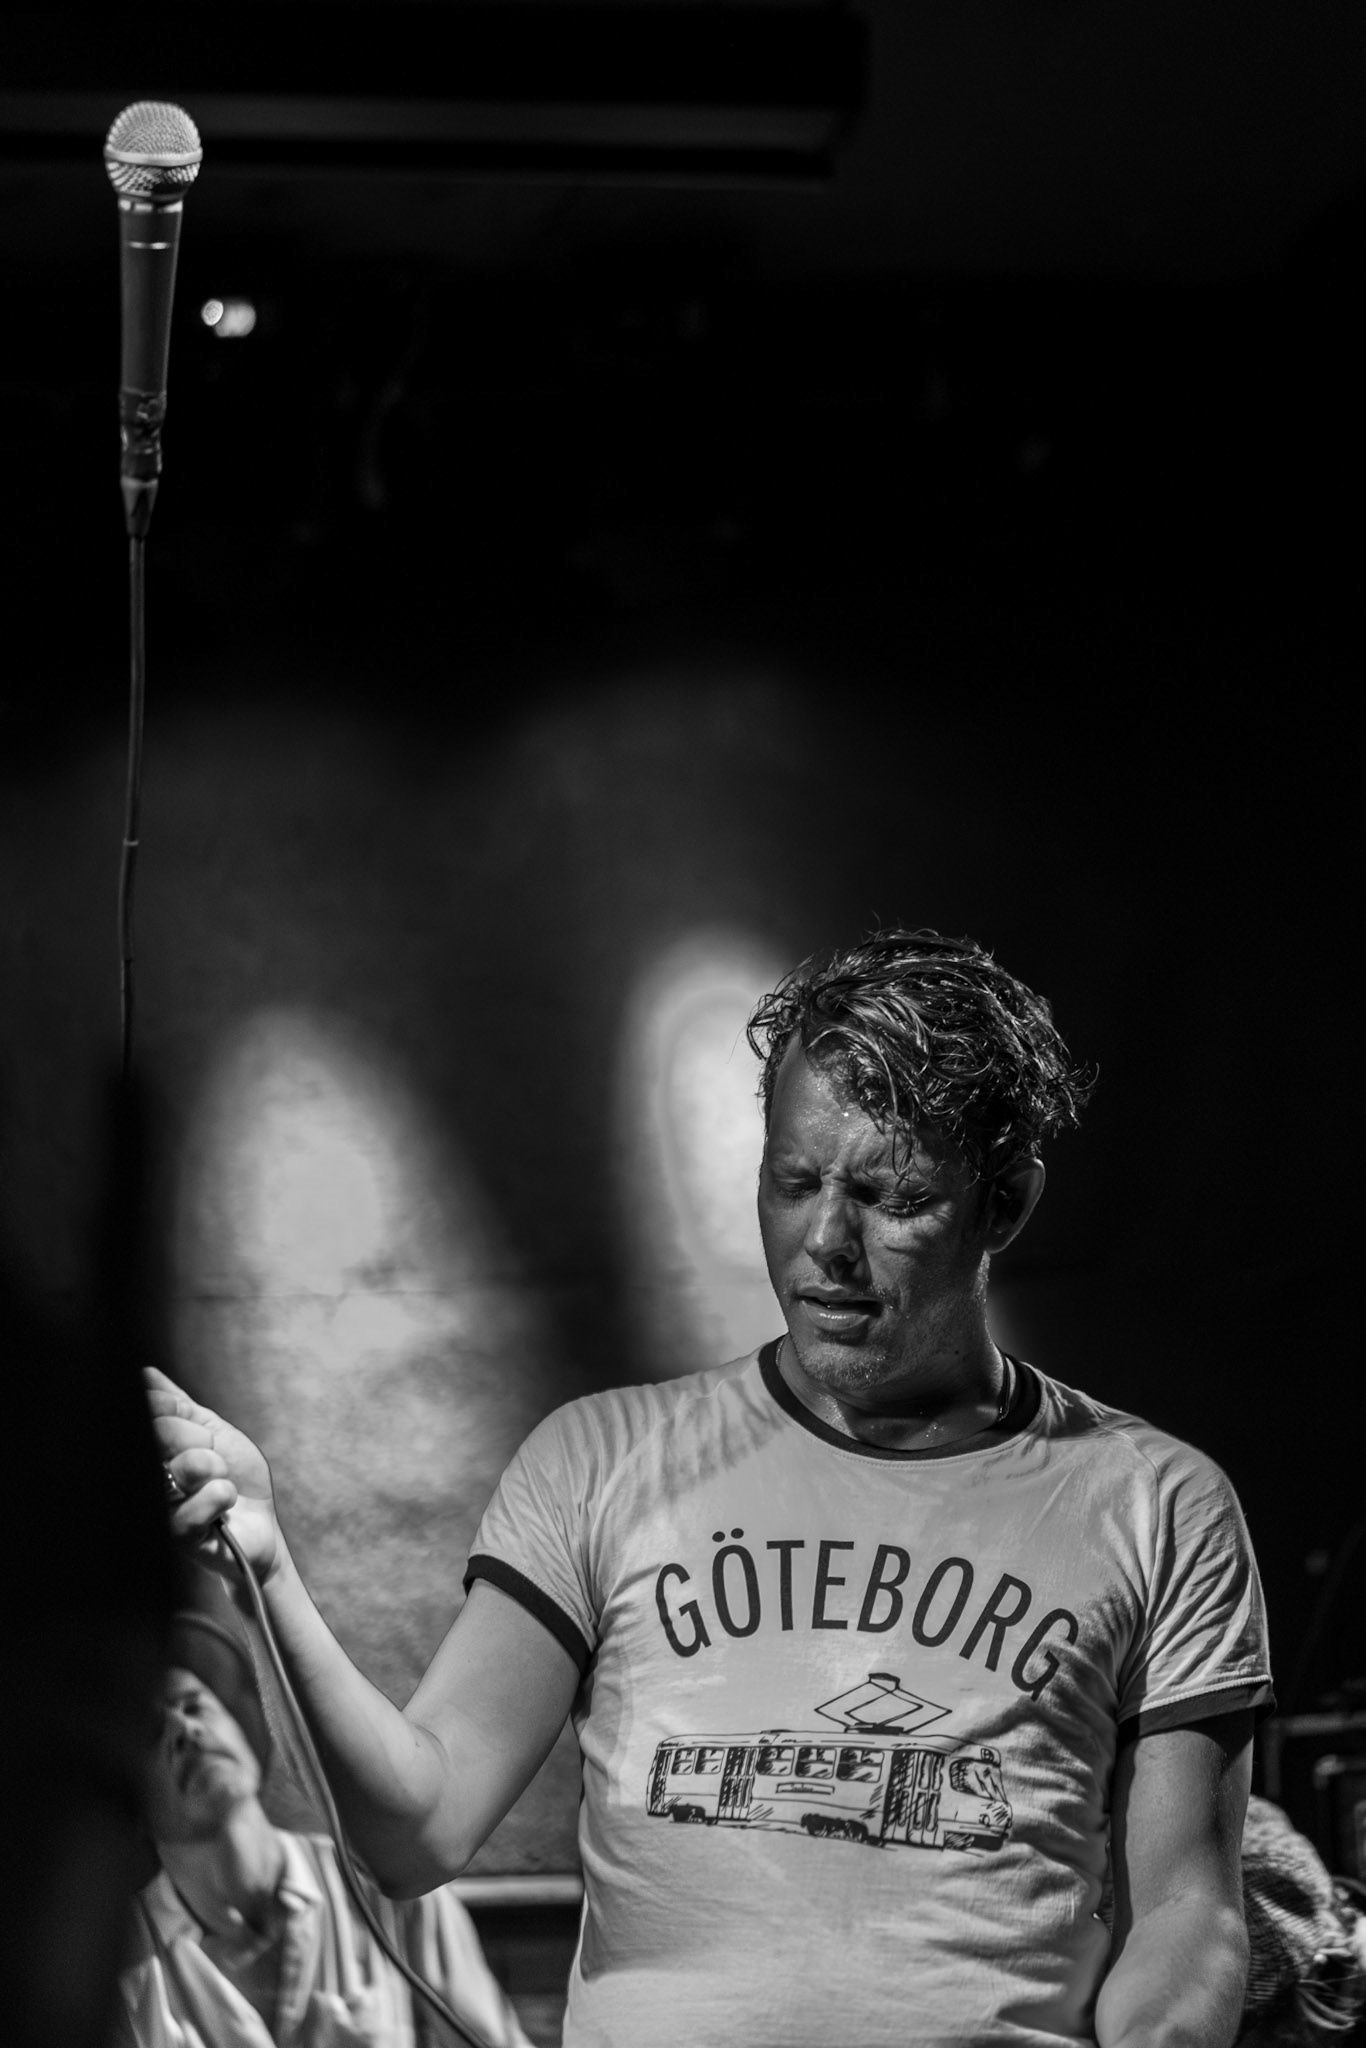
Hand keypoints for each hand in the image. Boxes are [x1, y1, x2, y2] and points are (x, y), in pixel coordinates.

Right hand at [145, 1366, 282, 1582]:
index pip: (151, 1408)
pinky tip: (224, 1505)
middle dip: (202, 1440)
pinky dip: (220, 1498)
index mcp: (152, 1450)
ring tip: (221, 1483)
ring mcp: (158, 1508)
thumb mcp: (213, 1432)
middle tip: (213, 1462)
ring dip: (216, 1470)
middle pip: (164, 1432)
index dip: (176, 1410)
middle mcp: (148, 1477)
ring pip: (185, 1467)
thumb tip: (146, 1374)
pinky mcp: (176, 1538)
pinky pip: (194, 1507)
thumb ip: (179, 1406)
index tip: (199, 1429)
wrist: (258, 1526)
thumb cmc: (235, 1479)